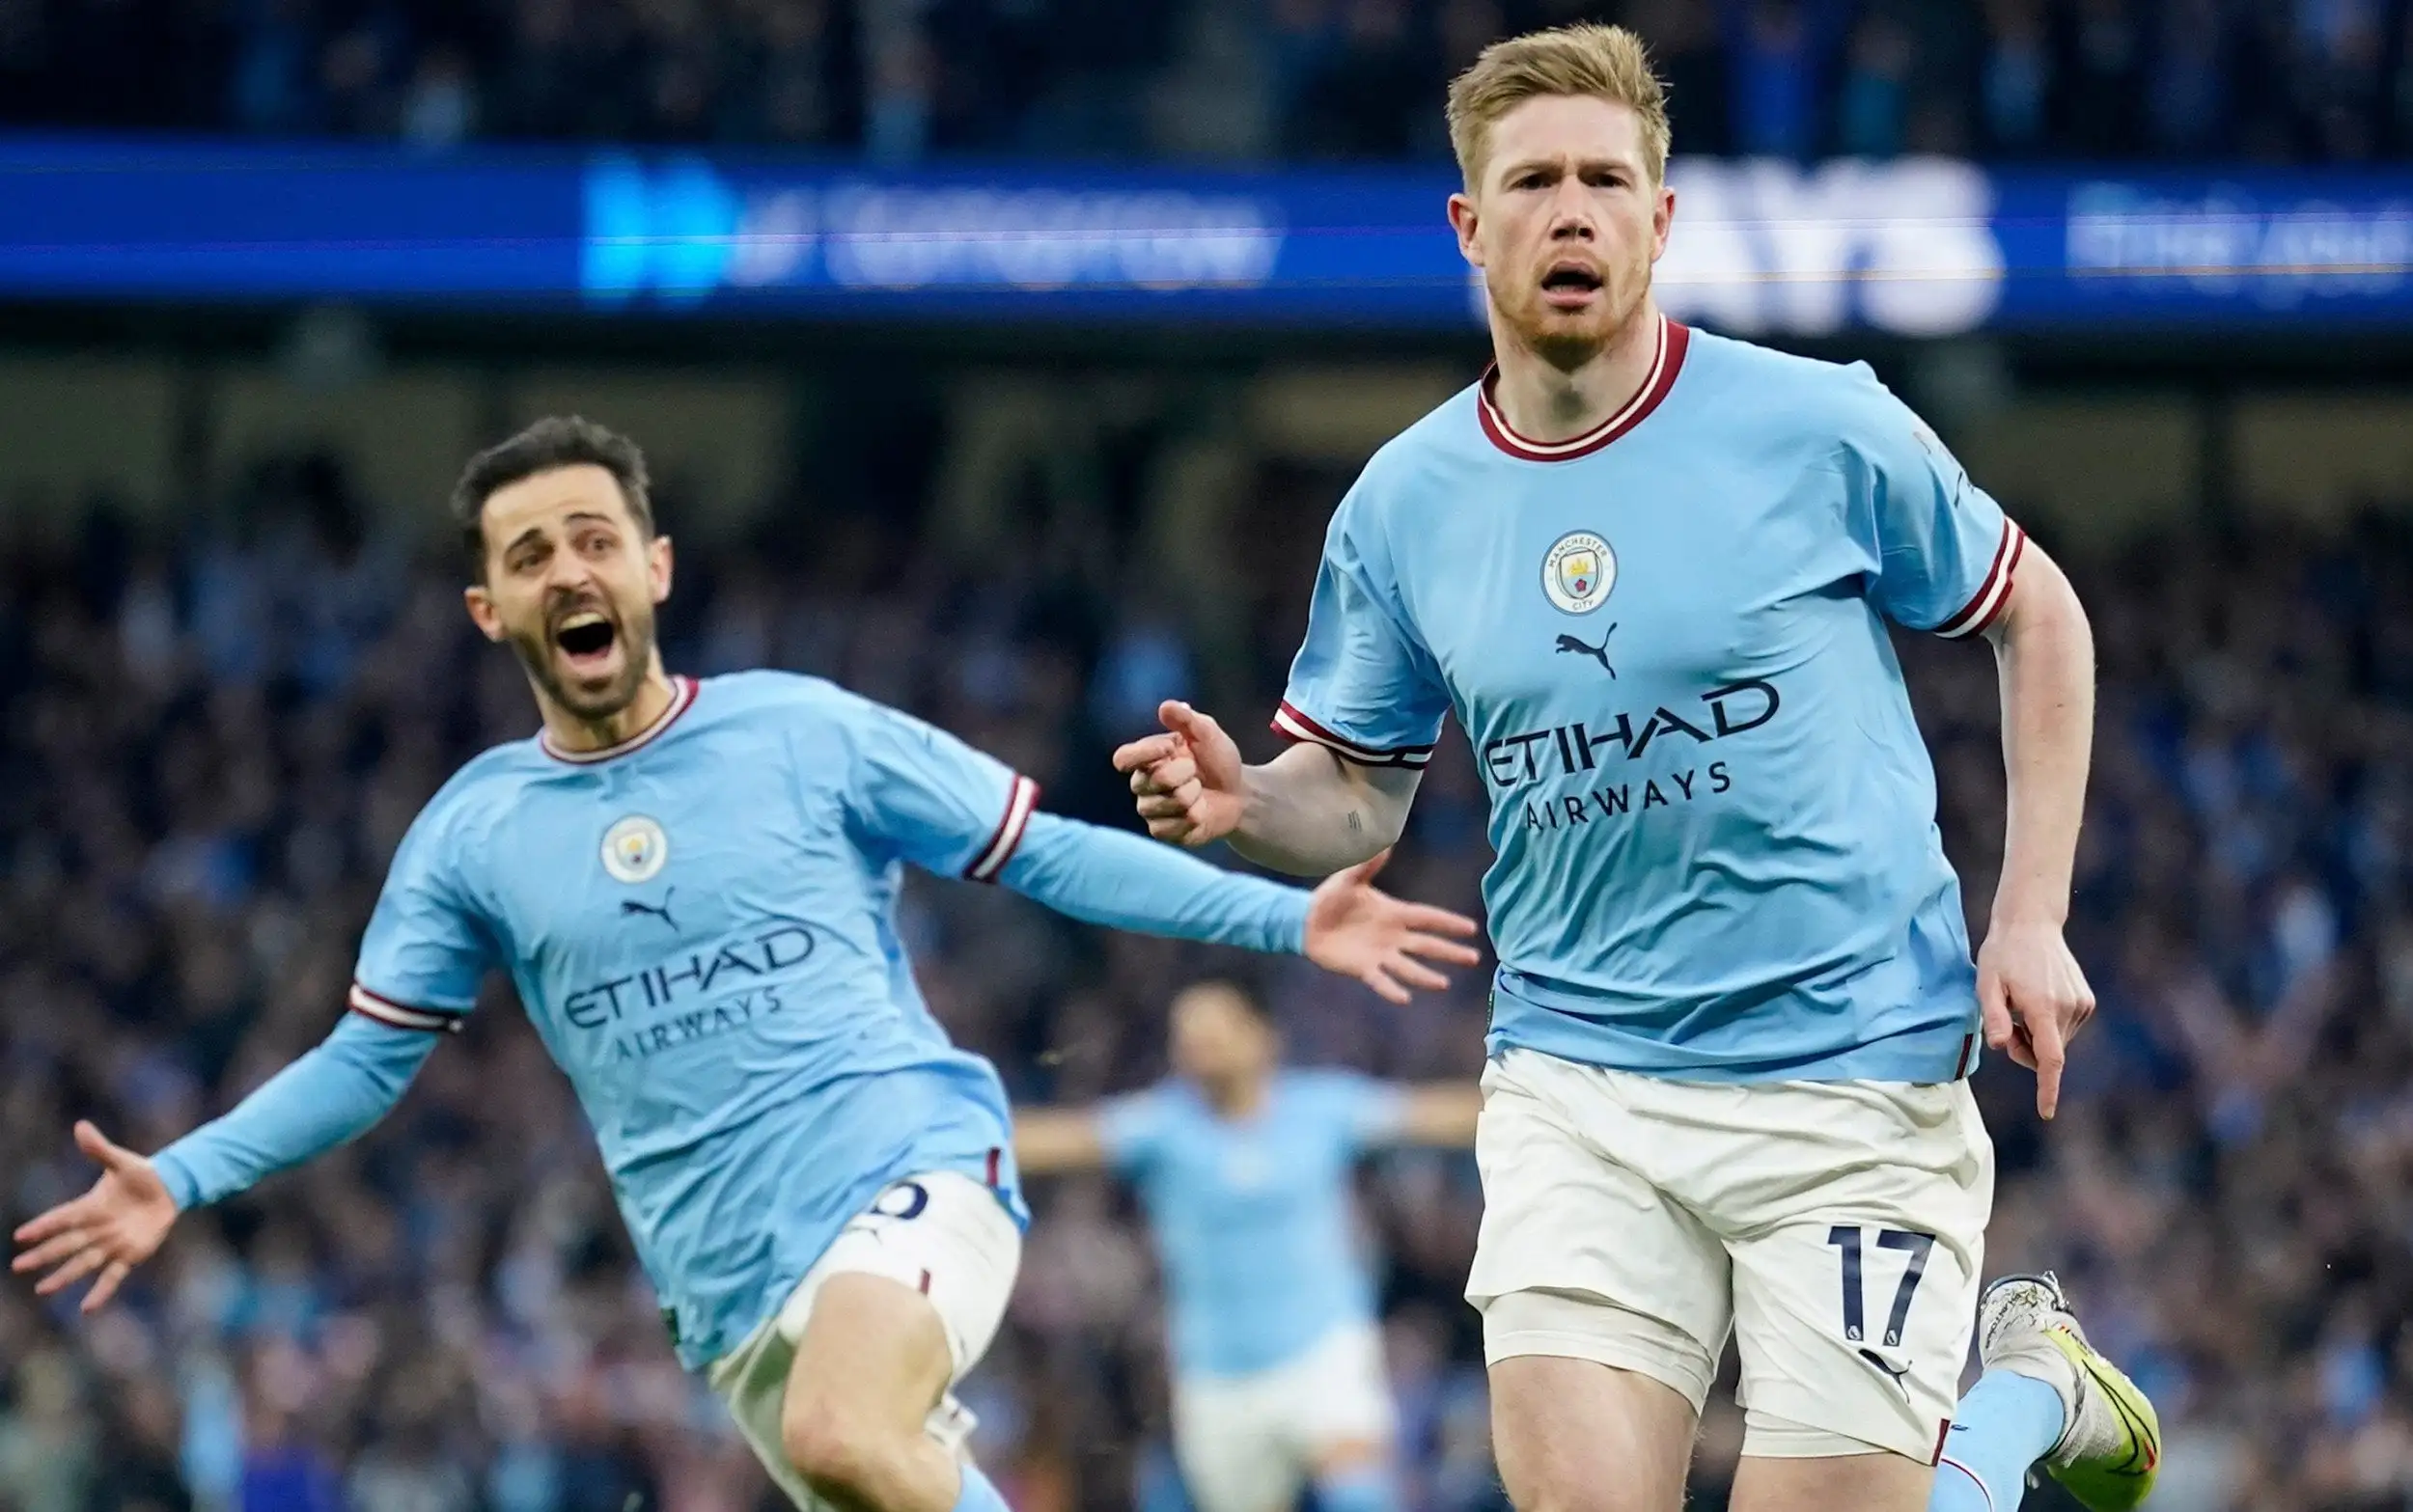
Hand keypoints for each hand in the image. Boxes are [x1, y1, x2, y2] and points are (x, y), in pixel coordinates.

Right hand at [12, 1121, 177, 1312]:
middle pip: (65, 1244)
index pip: (62, 1218)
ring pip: (83, 1264)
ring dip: (63, 1277)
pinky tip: (88, 1308)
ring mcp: (111, 1245)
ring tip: (42, 1290)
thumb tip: (80, 1126)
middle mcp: (96, 1229)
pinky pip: (113, 1277)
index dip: (43, 1226)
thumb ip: (99, 1149)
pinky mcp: (129, 1255)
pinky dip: (102, 1292)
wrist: (168, 1188)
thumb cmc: (140, 1174)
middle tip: (18, 1266)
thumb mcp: (121, 1162)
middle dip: (43, 1255)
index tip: (21, 1235)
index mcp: (90, 1206)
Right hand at [1114, 701, 1247, 847]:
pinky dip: (1197, 815)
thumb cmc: (1218, 761)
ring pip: (1173, 802)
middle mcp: (1142, 786)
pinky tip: (1200, 811)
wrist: (1239, 794)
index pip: (1123, 759)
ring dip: (1196, 794)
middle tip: (1196, 771)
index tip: (1172, 748)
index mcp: (1145, 759)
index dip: (1144, 753)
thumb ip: (1187, 719)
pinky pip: (1178, 825)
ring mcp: (1151, 811)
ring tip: (1199, 791)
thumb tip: (1166, 707)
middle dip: (1187, 772)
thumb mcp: (1208, 733)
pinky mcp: (1163, 832)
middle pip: (1157, 780)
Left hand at [1304, 851, 1482, 1003]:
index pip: (1427, 917)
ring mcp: (1380, 954)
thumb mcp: (1350, 879)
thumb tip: (1385, 843)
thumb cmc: (1331, 898)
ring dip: (1425, 976)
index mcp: (1393, 913)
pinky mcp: (1363, 968)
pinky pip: (1380, 981)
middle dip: (1449, 951)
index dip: (1448, 923)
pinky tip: (1405, 998)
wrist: (1307, 921)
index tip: (1471, 928)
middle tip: (1474, 958)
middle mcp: (1392, 936)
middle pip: (1427, 945)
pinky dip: (1391, 989)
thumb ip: (1368, 865)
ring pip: (1408, 967)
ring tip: (1443, 983)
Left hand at [1977, 919, 2094, 1120]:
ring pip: (2056, 1043)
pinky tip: (2037, 999)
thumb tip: (1998, 1045)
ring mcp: (2082, 1005)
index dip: (2048, 1088)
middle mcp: (2069, 1009)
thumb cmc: (2002, 954)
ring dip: (2035, 1037)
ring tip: (2021, 1005)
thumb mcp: (1986, 983)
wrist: (2032, 924)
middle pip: (2047, 1054)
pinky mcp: (2086, 1002)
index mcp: (2043, 1008)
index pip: (2050, 1059)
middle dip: (2024, 1049)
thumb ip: (1993, 1017)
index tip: (2047, 1112)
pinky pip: (2064, 1030)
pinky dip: (2048, 1027)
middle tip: (2005, 1021)